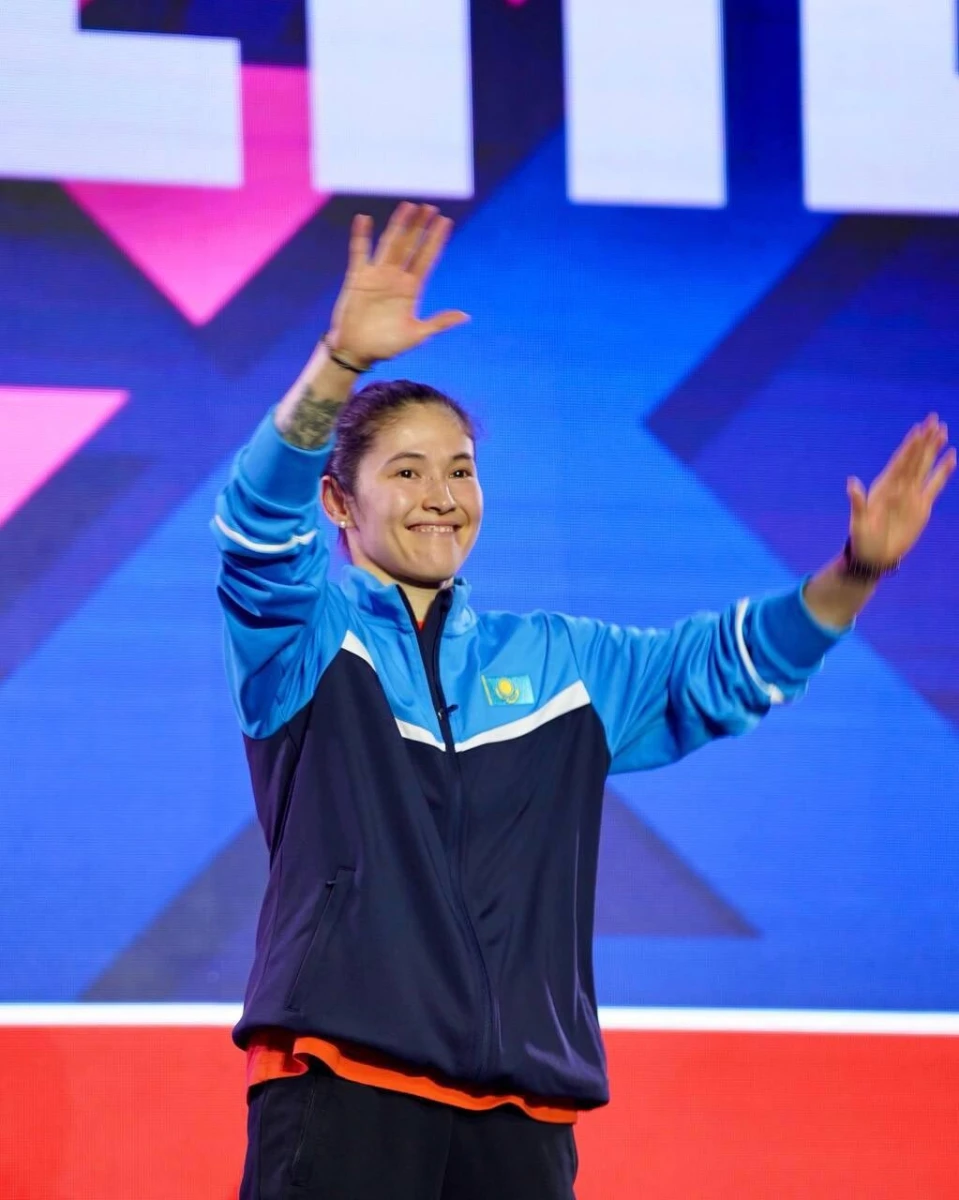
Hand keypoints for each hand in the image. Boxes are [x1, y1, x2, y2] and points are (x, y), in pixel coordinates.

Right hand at [327, 202, 468, 366]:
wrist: (357, 351)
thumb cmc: (387, 346)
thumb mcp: (417, 335)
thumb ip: (439, 322)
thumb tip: (465, 316)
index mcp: (412, 289)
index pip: (427, 258)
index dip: (436, 240)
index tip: (446, 222)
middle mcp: (396, 278)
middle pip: (411, 246)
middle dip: (420, 227)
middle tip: (430, 207)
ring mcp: (377, 275)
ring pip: (390, 243)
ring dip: (399, 225)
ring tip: (408, 206)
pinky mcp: (358, 277)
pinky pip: (360, 252)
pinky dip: (361, 236)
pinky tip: (364, 219)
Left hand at [847, 414, 955, 565]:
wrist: (875, 556)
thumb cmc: (862, 540)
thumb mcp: (858, 523)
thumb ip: (858, 503)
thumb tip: (851, 483)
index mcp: (884, 487)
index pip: (900, 462)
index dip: (909, 446)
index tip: (918, 429)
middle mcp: (899, 486)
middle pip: (914, 458)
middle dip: (924, 439)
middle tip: (934, 419)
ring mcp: (911, 494)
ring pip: (925, 466)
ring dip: (933, 450)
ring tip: (943, 431)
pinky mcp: (922, 506)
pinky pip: (935, 485)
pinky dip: (943, 471)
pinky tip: (951, 457)